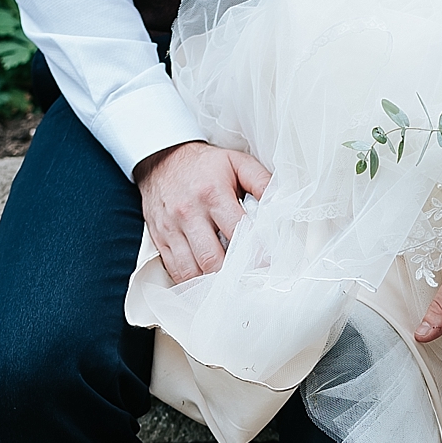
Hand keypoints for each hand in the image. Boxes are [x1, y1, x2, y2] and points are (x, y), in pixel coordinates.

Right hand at [133, 141, 272, 283]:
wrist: (161, 158)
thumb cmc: (204, 164)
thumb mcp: (237, 162)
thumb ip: (262, 182)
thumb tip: (281, 204)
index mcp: (212, 193)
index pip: (238, 231)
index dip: (255, 251)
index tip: (268, 262)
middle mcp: (189, 213)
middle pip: (212, 258)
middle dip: (233, 275)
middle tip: (249, 280)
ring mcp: (171, 228)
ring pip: (192, 270)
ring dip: (212, 282)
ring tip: (230, 283)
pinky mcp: (160, 239)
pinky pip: (175, 270)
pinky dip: (192, 282)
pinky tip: (207, 281)